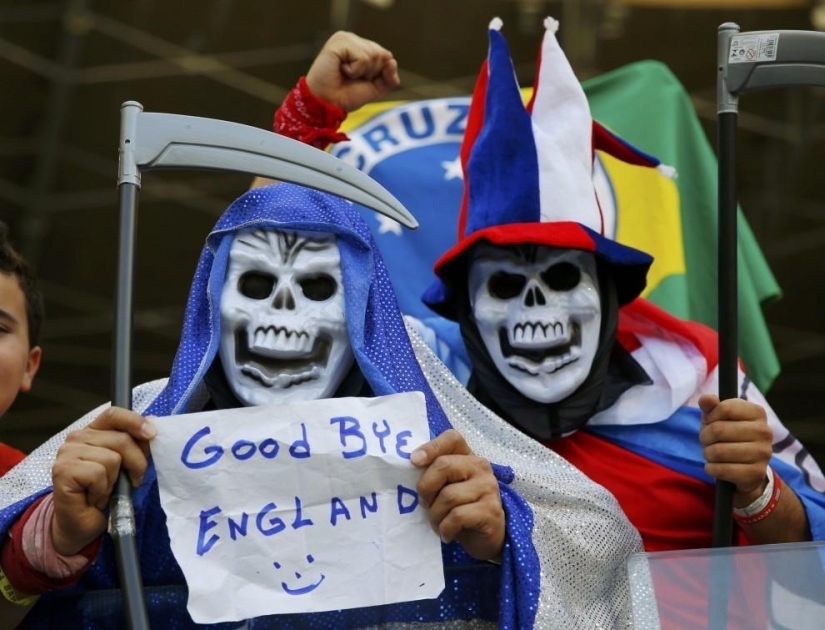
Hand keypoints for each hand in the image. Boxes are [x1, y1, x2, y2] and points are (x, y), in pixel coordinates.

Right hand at [50, 407, 155, 555]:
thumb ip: (136, 445)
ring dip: (114, 481)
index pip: (114, 414)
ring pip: (111, 458)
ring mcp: (66, 453)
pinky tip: (92, 497)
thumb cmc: (106, 493)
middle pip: (121, 439)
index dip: (135, 421)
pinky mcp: (62, 471)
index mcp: (93, 431)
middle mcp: (77, 438)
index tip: (152, 435)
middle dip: (135, 464)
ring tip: (104, 491)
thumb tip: (153, 426)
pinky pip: (97, 474)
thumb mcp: (127, 465)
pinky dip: (101, 490)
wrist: (83, 524)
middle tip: (130, 481)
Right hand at [306, 31, 399, 112]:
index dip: (378, 74)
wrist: (327, 104)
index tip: (360, 80)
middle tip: (351, 78)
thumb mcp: (374, 88)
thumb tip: (392, 61)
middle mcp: (353, 39)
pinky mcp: (338, 42)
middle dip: (371, 73)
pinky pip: (362, 57)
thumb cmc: (346, 96)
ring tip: (345, 74)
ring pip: (373, 55)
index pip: (386, 56)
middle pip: (382, 54)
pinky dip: (354, 70)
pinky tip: (340, 70)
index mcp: (361, 46)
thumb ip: (389, 78)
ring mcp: (345, 38)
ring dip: (361, 72)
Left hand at [411, 429, 504, 561]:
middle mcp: (480, 467)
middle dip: (426, 487)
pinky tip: (447, 534)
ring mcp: (488, 488)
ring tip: (437, 523)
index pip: (452, 438)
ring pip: (449, 496)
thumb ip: (434, 475)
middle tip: (424, 503)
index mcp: (468, 457)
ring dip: (435, 515)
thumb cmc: (461, 509)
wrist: (487, 538)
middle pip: (444, 465)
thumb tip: (411, 466)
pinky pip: (457, 516)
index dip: (431, 447)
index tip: (414, 461)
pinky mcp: (491, 511)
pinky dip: (446, 528)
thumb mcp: (446, 488)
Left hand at [698, 394, 772, 506]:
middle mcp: (764, 431)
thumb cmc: (728, 436)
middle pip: (718, 430)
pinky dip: (711, 468)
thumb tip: (706, 398)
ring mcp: (763, 453)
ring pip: (718, 451)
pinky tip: (714, 466)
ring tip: (712, 454)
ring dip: (707, 453)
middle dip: (705, 437)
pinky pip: (722, 470)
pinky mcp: (756, 473)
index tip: (712, 422)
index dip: (711, 416)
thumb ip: (711, 406)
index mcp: (757, 412)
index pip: (724, 408)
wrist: (745, 468)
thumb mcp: (717, 418)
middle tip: (708, 441)